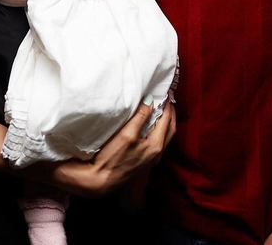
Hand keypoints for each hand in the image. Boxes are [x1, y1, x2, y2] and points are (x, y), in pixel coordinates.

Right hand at [47, 96, 175, 196]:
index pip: (167, 120)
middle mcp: (157, 153)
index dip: (168, 104)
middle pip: (170, 128)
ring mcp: (151, 159)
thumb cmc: (112, 157)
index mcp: (156, 146)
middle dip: (170, 112)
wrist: (100, 180)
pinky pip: (158, 141)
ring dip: (165, 121)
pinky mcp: (144, 161)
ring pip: (165, 136)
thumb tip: (151, 100)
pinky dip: (159, 129)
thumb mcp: (127, 134)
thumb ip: (141, 117)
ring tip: (160, 107)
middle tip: (167, 98)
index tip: (166, 91)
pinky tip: (151, 124)